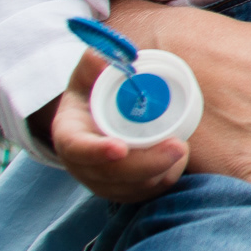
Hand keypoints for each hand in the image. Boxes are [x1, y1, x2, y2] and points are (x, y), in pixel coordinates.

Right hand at [42, 50, 190, 202]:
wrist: (96, 113)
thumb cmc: (94, 89)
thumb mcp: (90, 72)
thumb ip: (94, 63)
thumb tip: (101, 59)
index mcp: (69, 133)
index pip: (77, 148)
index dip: (96, 151)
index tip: (119, 148)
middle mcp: (82, 164)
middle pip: (110, 174)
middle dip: (146, 164)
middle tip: (178, 146)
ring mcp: (102, 180)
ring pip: (131, 187)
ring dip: (159, 172)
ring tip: (182, 148)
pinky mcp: (124, 188)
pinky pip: (145, 192)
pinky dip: (165, 179)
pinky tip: (179, 160)